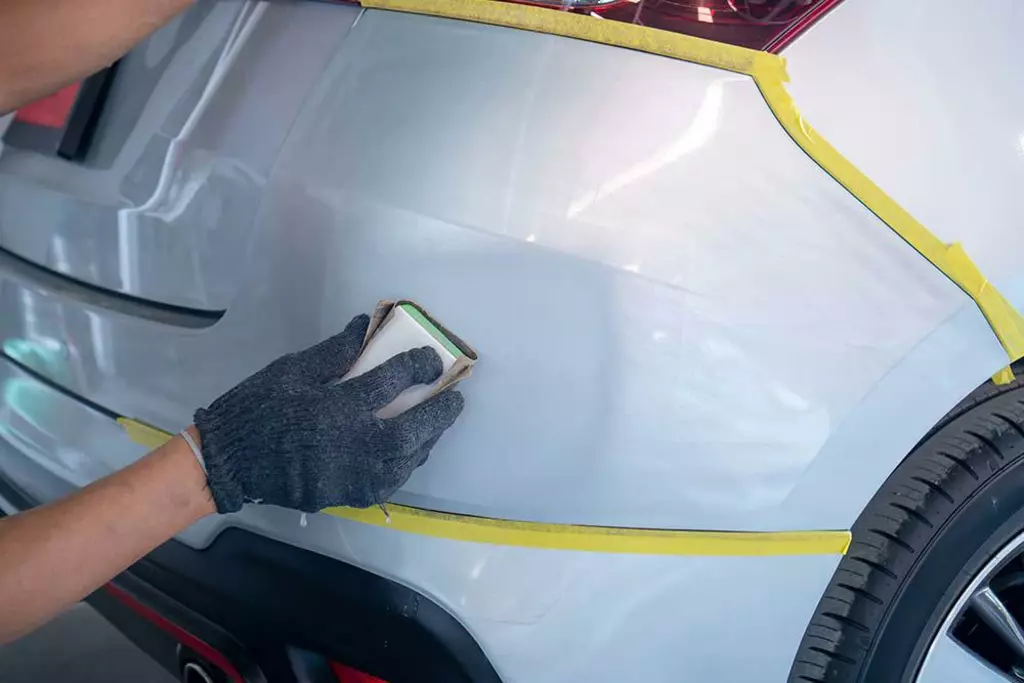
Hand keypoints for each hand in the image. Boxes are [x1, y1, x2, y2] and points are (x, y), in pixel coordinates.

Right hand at [194, 314, 464, 512]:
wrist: (226, 462)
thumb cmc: (256, 409)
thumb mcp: (292, 369)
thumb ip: (335, 351)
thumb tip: (367, 326)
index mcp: (335, 407)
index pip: (391, 382)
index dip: (417, 365)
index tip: (429, 359)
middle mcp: (351, 446)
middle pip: (411, 430)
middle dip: (439, 412)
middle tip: (455, 397)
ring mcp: (351, 476)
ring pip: (406, 460)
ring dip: (427, 439)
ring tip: (438, 422)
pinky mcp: (346, 495)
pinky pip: (390, 482)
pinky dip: (407, 464)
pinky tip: (411, 450)